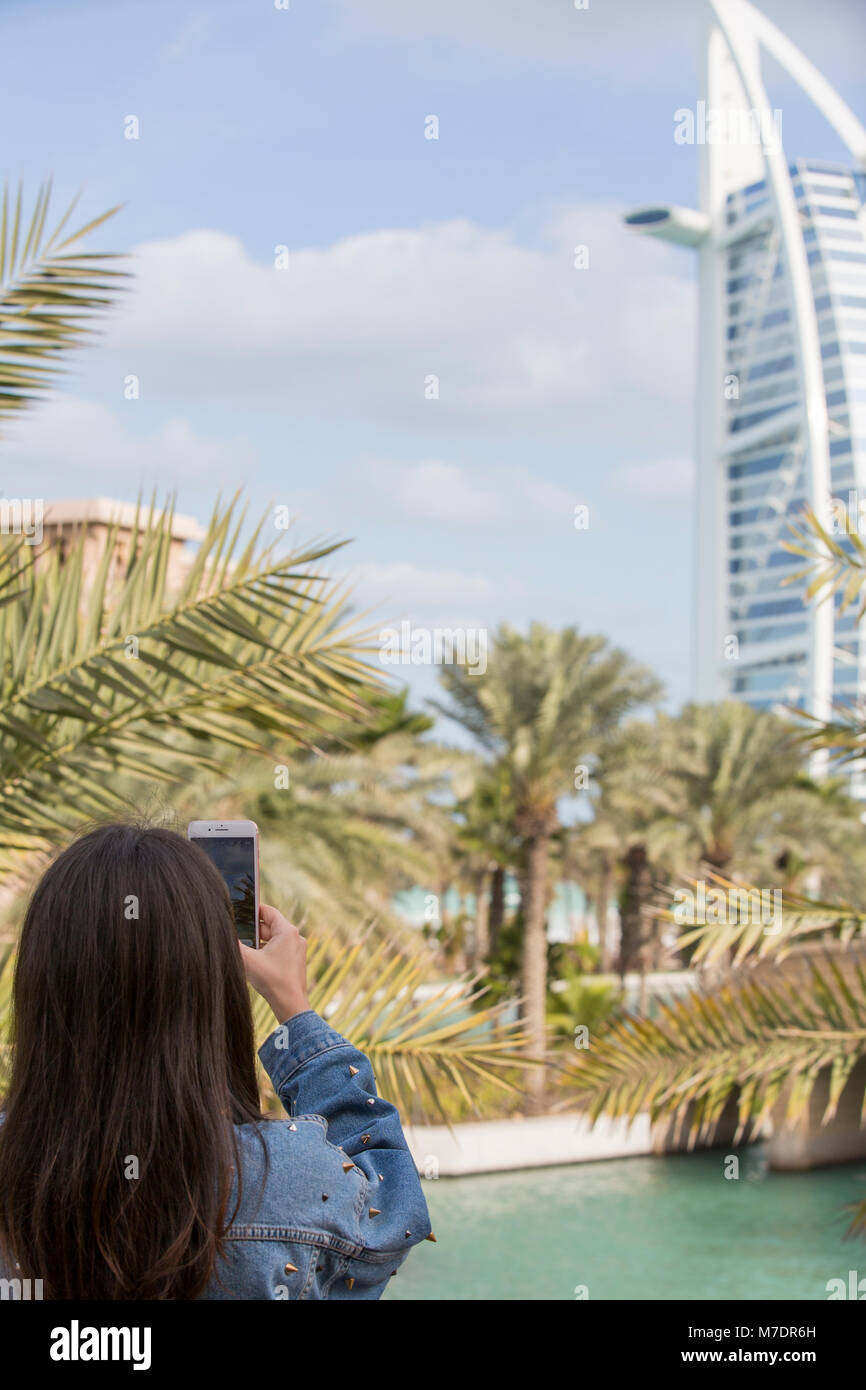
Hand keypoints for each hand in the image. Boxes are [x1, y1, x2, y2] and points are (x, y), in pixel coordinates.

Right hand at [239, 903, 310, 1021]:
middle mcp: (295, 938)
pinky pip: (278, 950)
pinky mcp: (295, 962)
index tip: (241, 911)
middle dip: (253, 931)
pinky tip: (255, 962)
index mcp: (287, 931)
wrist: (290, 1005)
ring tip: (245, 949)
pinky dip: (266, 952)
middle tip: (237, 934)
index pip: (268, 911)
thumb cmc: (273, 981)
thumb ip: (235, 945)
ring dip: (259, 943)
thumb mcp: (248, 960)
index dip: (253, 910)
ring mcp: (296, 950)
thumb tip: (223, 935)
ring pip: (273, 939)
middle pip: (270, 926)